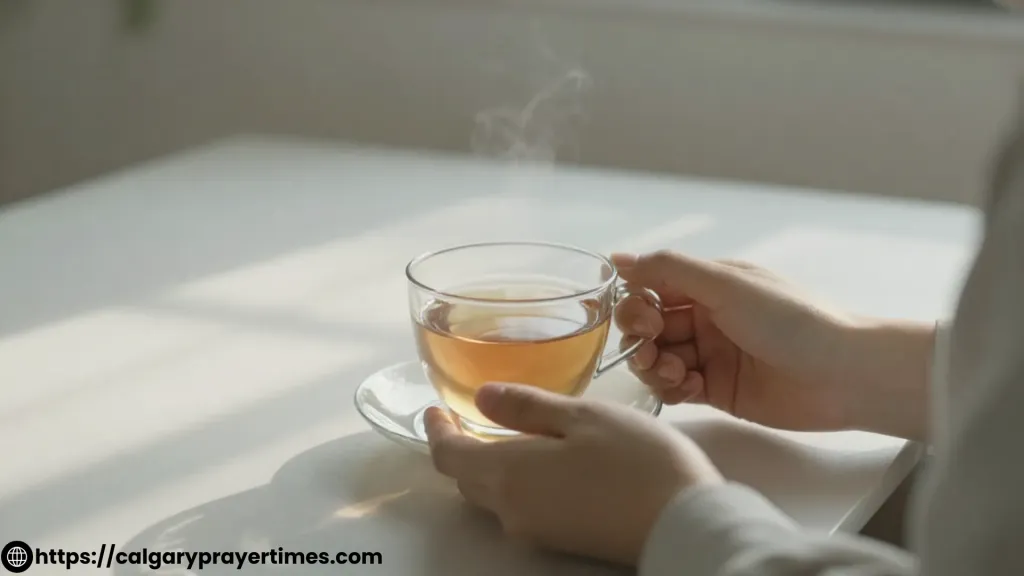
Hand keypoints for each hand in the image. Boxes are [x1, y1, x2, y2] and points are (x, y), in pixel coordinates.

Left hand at [425, 383, 722, 564]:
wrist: (684, 523)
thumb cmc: (637, 460)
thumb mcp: (582, 415)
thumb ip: (527, 406)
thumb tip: (482, 398)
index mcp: (508, 473)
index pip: (448, 455)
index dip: (436, 429)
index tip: (435, 408)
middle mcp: (512, 508)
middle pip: (467, 478)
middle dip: (462, 446)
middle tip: (468, 417)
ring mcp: (537, 529)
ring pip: (493, 495)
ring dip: (489, 465)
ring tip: (506, 434)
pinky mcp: (561, 539)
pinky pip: (521, 507)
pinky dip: (516, 481)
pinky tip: (542, 461)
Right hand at [613, 251, 858, 431]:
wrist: (843, 373)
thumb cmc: (790, 319)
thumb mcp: (726, 284)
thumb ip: (668, 269)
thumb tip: (617, 258)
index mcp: (708, 286)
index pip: (650, 289)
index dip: (636, 305)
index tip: (642, 320)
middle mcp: (705, 318)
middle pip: (647, 328)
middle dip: (640, 340)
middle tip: (653, 351)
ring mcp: (710, 355)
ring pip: (657, 360)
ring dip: (654, 367)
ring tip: (675, 374)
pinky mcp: (717, 391)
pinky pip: (676, 389)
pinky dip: (671, 389)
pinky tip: (688, 388)